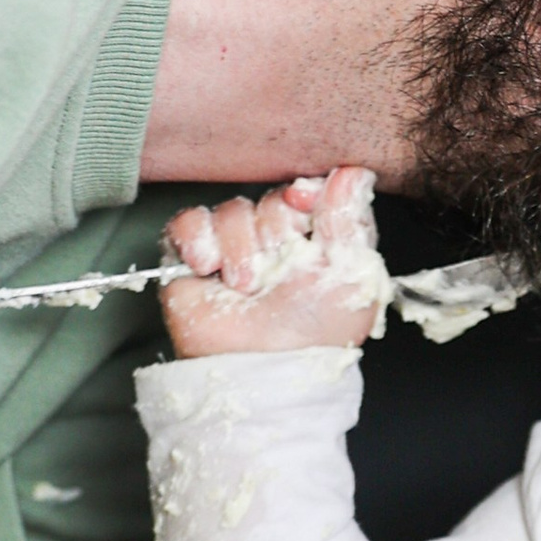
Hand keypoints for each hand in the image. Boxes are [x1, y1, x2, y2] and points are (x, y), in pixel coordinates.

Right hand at [162, 168, 387, 356]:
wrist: (264, 368)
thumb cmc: (316, 333)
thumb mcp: (351, 273)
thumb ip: (351, 219)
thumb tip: (353, 172)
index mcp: (319, 240)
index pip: (311, 189)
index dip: (306, 191)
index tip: (303, 203)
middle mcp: (278, 240)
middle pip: (271, 198)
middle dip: (274, 230)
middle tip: (277, 270)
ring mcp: (235, 248)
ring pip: (232, 210)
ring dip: (240, 246)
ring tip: (246, 285)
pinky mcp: (195, 259)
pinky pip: (188, 222)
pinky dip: (197, 238)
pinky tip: (208, 266)